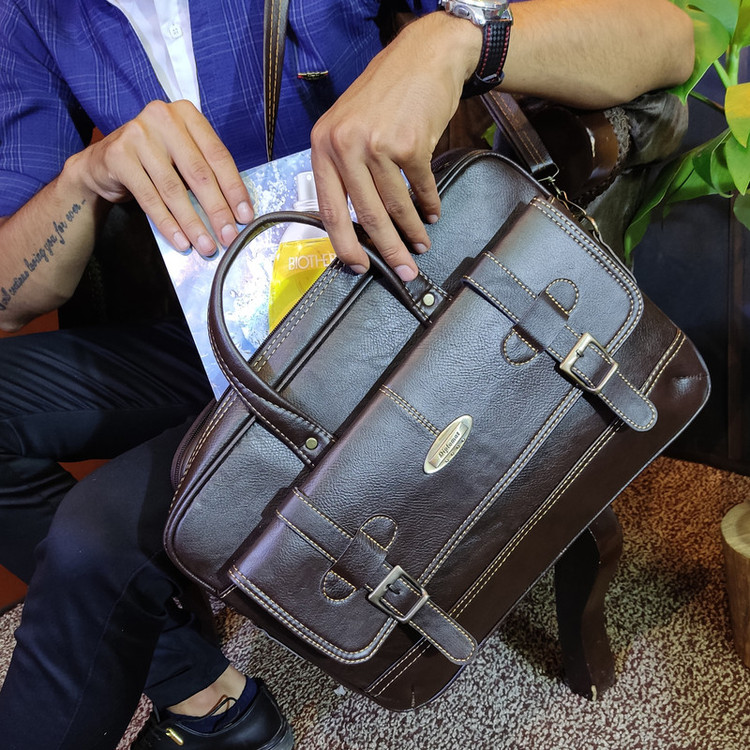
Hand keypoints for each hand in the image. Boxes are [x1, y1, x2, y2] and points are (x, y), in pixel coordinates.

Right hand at [75, 99, 252, 255]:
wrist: (104, 163)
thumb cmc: (154, 161)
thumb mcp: (182, 155)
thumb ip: (206, 171)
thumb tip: (236, 211)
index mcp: (186, 114)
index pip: (218, 155)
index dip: (234, 189)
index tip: (245, 217)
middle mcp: (162, 118)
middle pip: (199, 173)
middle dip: (217, 210)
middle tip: (229, 236)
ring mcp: (138, 134)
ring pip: (174, 189)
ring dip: (193, 223)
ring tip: (207, 245)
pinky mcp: (119, 155)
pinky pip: (150, 198)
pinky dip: (168, 224)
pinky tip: (181, 241)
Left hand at [310, 13, 480, 280]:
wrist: (423, 56)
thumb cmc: (385, 93)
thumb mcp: (348, 125)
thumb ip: (345, 168)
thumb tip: (356, 222)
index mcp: (323, 146)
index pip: (329, 209)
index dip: (344, 245)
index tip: (358, 266)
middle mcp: (345, 146)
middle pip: (366, 216)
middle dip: (386, 251)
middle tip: (401, 272)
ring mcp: (378, 144)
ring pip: (395, 206)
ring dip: (411, 232)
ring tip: (420, 246)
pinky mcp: (410, 144)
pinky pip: (421, 188)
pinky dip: (428, 205)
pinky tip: (432, 214)